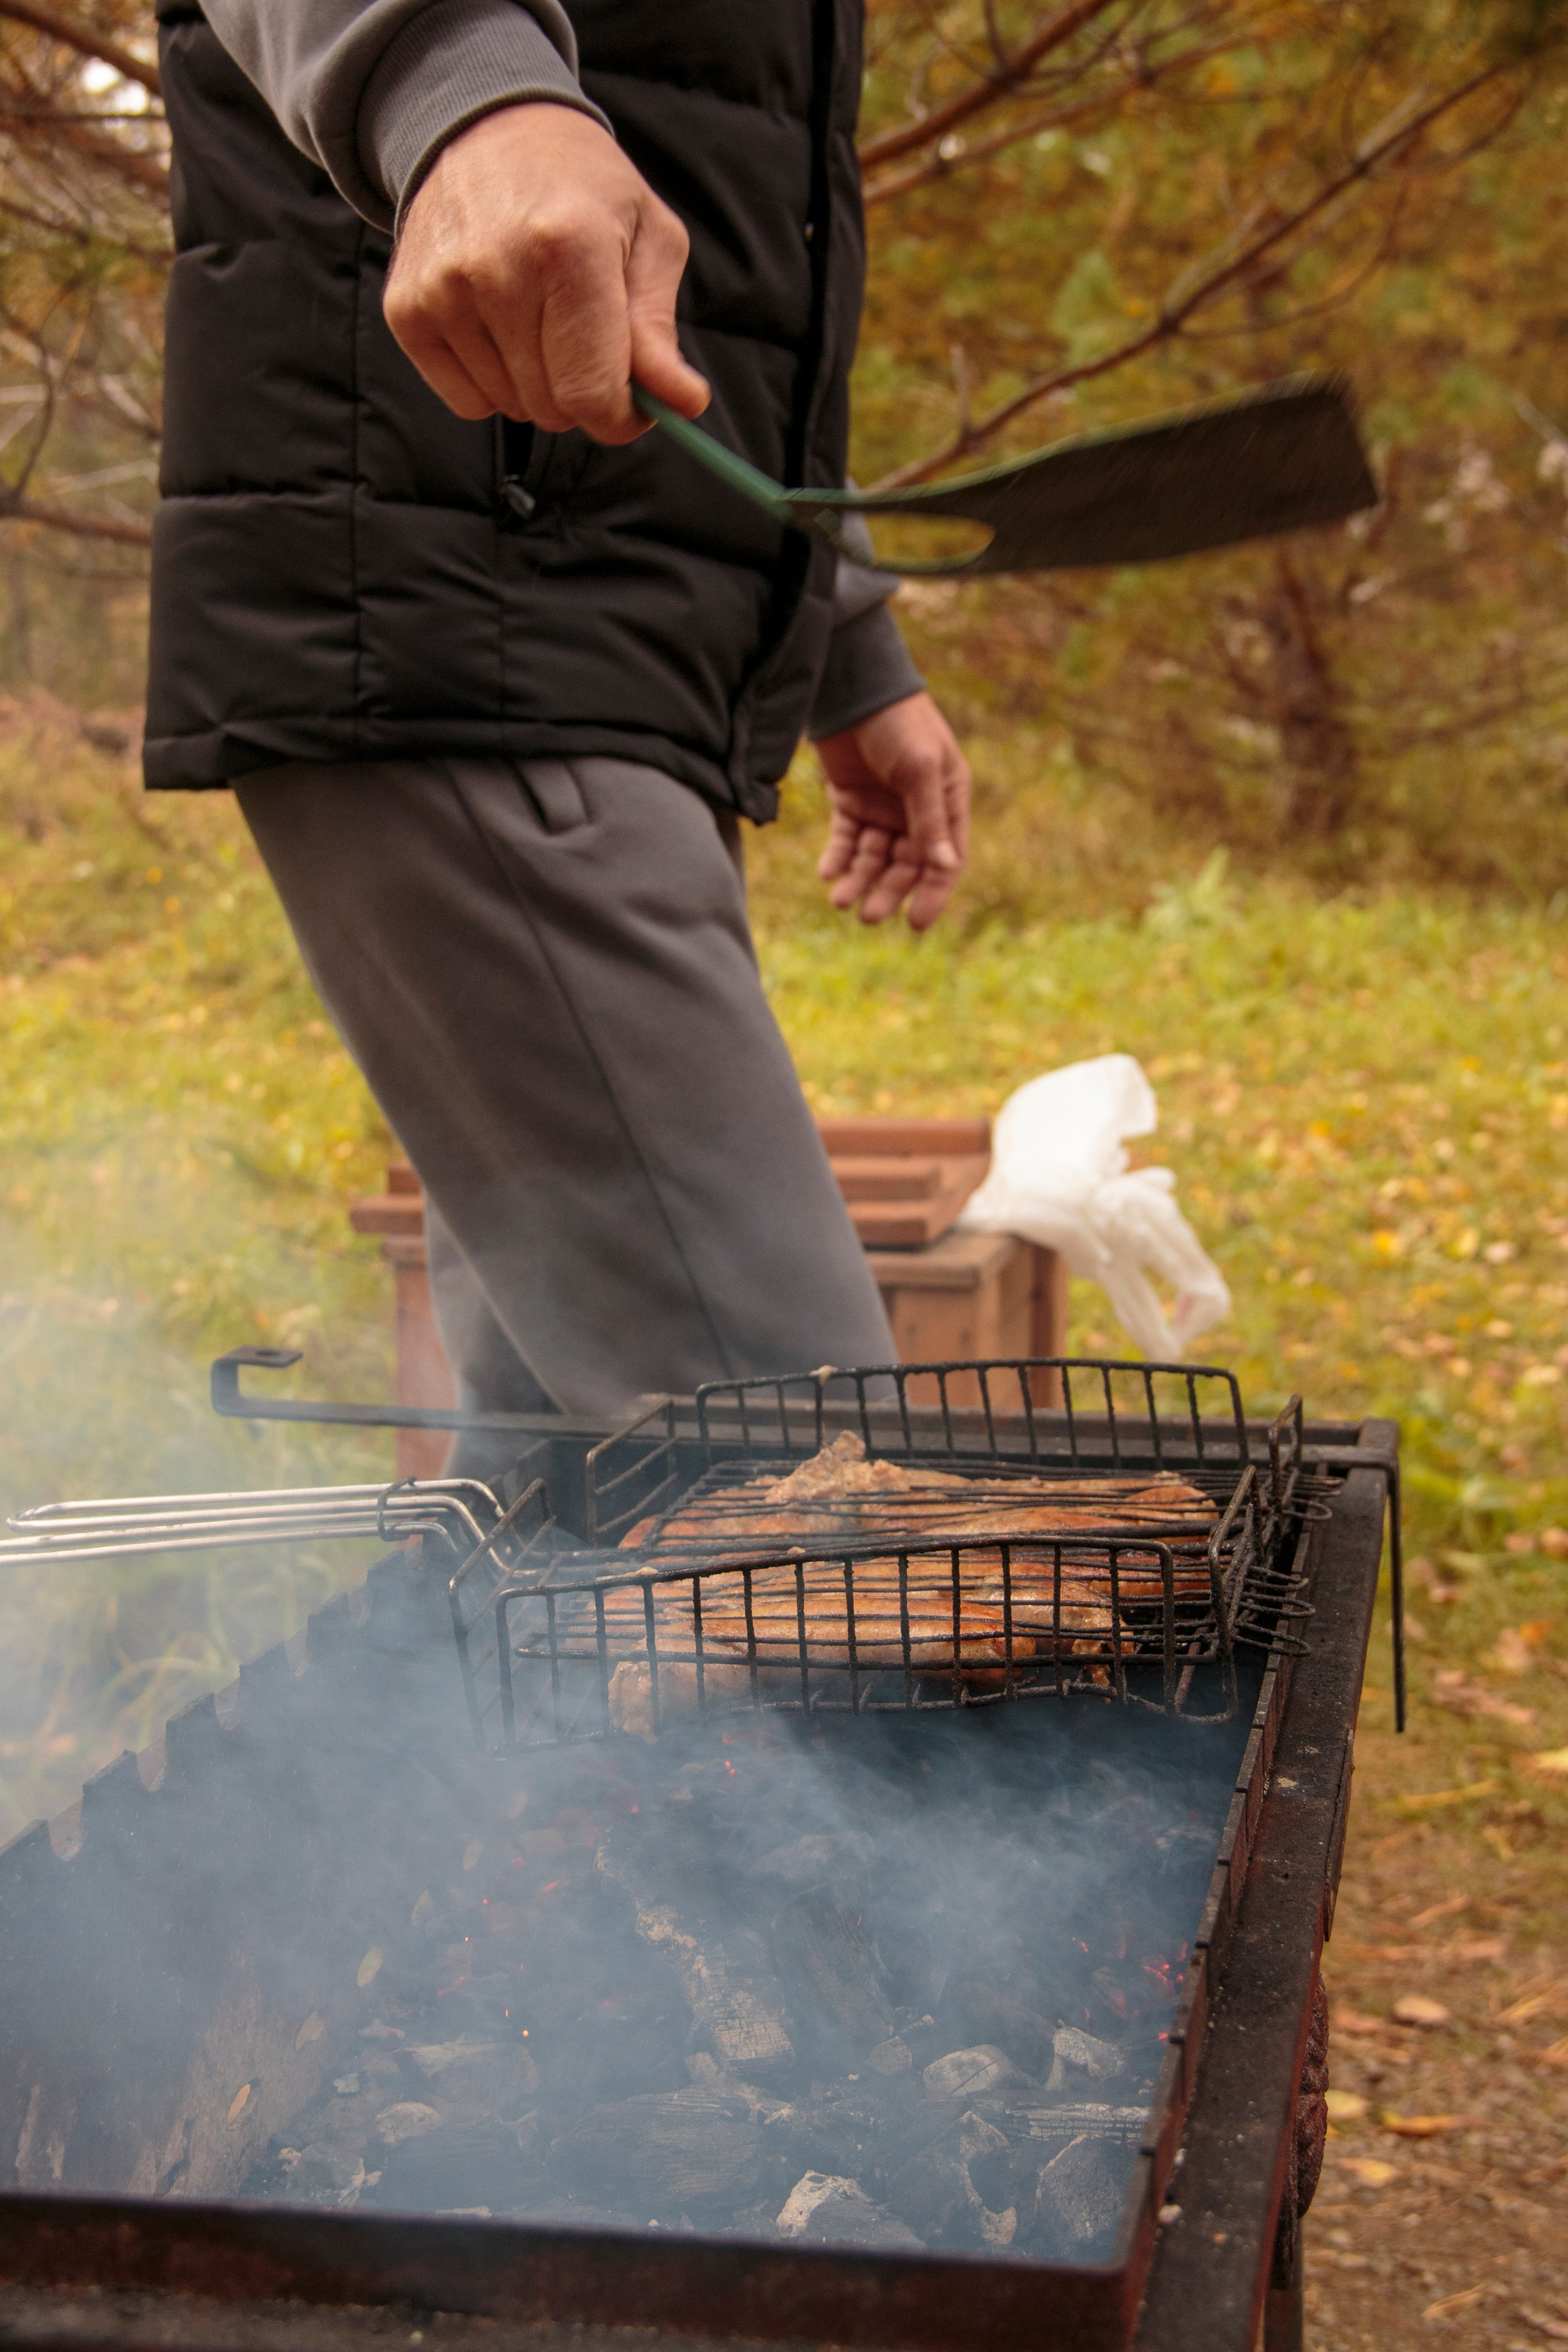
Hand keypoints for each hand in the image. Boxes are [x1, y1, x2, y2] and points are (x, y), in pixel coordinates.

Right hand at [385, 103, 709, 442]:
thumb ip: (659, 330)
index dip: (621, 418)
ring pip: (511, 408)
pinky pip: (467, 402)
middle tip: (584, 336)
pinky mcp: (407, 310)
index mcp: (568, 247)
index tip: (633, 404)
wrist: (488, 130)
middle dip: (581, 393)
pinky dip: (491, 383)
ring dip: (536, 384)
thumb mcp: (648, 239)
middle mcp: (496, 270)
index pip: (592, 393)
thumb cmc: (585, 189)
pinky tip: (499, 324)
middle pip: (553, 408)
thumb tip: (682, 403)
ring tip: (538, 315)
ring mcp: (444, 291)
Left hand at [815, 693, 970, 931]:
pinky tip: (827, 873)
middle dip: (887, 892)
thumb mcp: (920, 768)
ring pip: (872, 859)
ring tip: (839, 899)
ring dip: (858, 880)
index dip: (931, 893)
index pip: (945, 860)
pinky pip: (845, 841)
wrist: (853, 686)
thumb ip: (929, 818)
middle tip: (867, 916)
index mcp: (947, 802)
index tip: (915, 923)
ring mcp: (882, 807)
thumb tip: (943, 867)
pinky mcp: (849, 801)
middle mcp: (916, 810)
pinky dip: (837, 858)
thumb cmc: (899, 723)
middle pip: (905, 867)